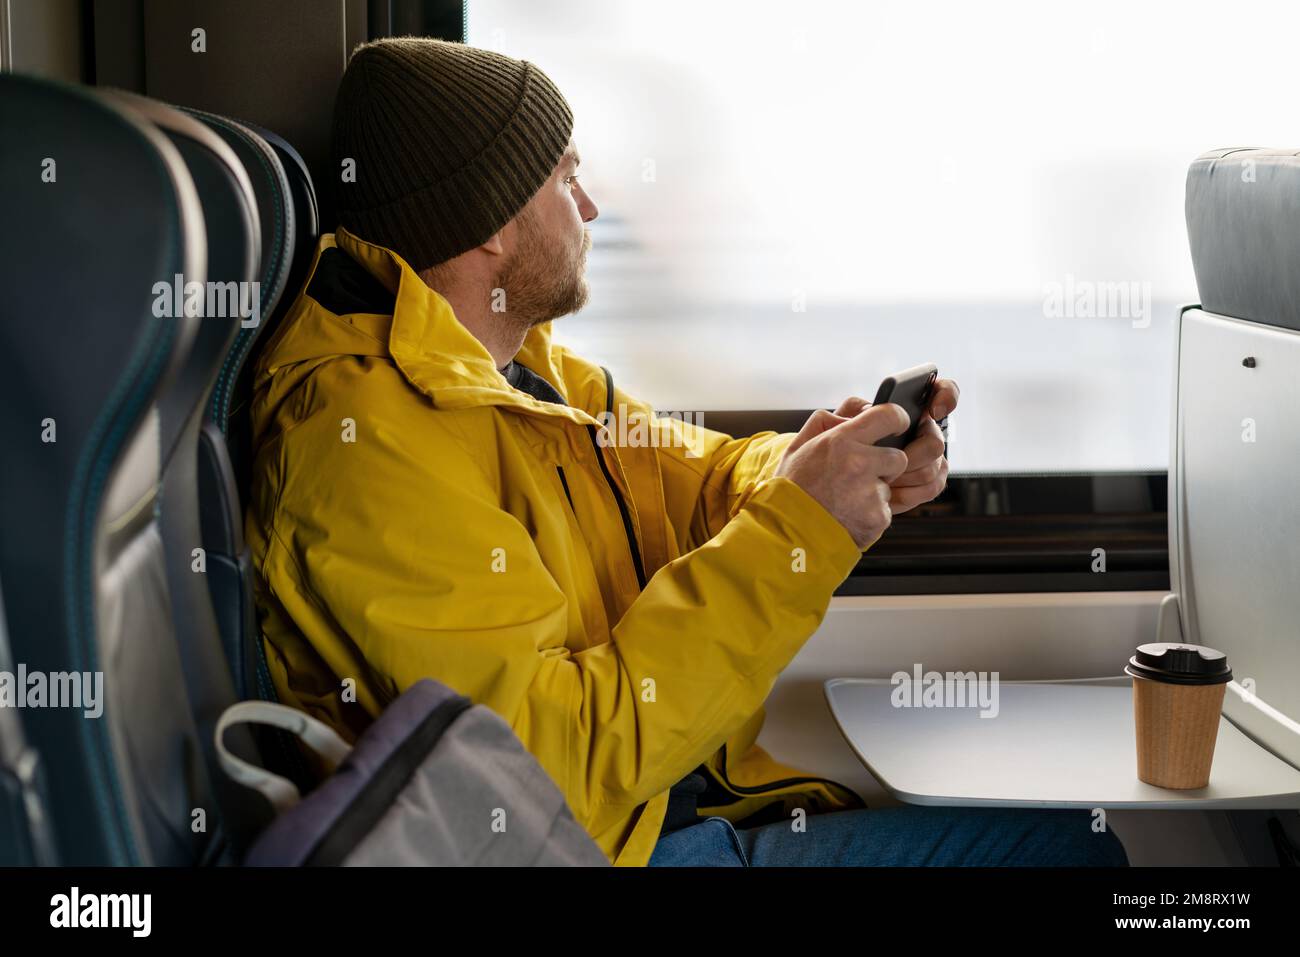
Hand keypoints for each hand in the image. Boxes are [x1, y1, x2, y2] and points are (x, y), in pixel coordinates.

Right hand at [774, 403, 910, 548]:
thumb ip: (825, 421)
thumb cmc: (792, 490)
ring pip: (890, 486)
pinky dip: (871, 514)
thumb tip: (856, 411)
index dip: (897, 419)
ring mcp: (870, 493)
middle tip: (861, 475)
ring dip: (875, 492)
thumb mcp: (798, 446)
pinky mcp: (878, 518)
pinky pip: (885, 511)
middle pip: (898, 457)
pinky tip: (849, 515)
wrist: (786, 534)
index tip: (896, 425)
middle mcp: (859, 464)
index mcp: (841, 441)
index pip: (890, 416)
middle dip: (886, 465)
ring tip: (847, 499)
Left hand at [830, 377, 957, 514]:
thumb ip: (851, 412)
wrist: (828, 491)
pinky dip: (910, 493)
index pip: (941, 391)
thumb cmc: (830, 452)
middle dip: (915, 452)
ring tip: (883, 481)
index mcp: (903, 411)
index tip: (935, 409)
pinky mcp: (926, 483)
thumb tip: (871, 408)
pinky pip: (932, 486)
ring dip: (907, 476)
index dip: (947, 395)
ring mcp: (926, 458)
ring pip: (935, 465)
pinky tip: (891, 494)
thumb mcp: (831, 426)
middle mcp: (921, 432)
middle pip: (935, 439)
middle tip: (895, 460)